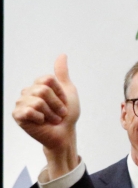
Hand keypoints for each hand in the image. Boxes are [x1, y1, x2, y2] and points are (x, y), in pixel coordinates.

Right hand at [12, 55, 80, 177]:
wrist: (65, 133)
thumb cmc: (66, 114)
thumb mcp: (68, 91)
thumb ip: (62, 74)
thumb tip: (62, 54)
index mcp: (38, 85)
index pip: (48, 79)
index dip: (60, 93)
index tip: (63, 101)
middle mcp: (27, 92)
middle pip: (43, 90)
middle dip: (57, 104)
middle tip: (58, 113)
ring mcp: (21, 103)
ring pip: (38, 101)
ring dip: (51, 113)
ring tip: (51, 119)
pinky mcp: (18, 115)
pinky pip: (30, 111)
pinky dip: (41, 118)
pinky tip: (41, 122)